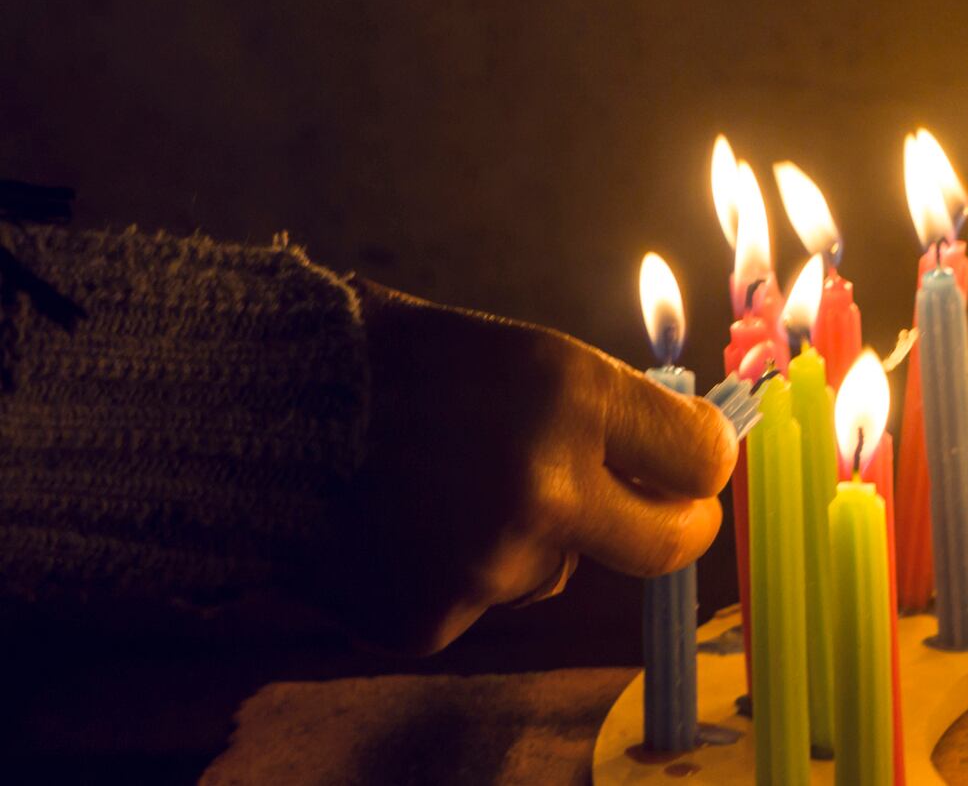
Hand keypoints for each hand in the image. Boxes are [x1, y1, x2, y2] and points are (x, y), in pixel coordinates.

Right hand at [295, 279, 734, 652]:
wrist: (254, 411)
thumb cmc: (399, 365)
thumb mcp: (524, 355)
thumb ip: (611, 413)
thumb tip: (694, 459)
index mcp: (570, 396)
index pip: (702, 459)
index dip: (704, 463)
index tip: (697, 464)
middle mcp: (543, 487)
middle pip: (670, 544)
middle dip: (675, 527)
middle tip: (666, 514)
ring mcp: (488, 565)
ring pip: (560, 570)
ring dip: (532, 541)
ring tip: (449, 485)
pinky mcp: (435, 621)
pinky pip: (484, 604)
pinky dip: (457, 576)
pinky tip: (406, 527)